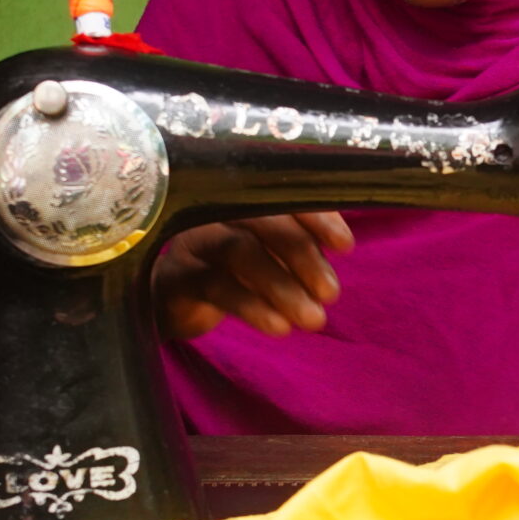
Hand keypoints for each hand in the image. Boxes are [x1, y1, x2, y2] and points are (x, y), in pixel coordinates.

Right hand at [153, 213, 353, 339]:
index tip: (345, 245)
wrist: (173, 299)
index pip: (282, 192)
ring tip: (313, 319)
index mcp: (243, 196)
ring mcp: (194, 241)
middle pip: (262, 219)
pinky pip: (218, 286)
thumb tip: (342, 246)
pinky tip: (279, 327)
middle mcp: (216, 208)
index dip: (316, 214)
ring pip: (240, 251)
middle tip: (331, 293)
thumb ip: (299, 243)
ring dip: (283, 287)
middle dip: (303, 255)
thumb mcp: (269, 252)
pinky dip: (253, 307)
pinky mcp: (178, 277)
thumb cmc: (233, 267)